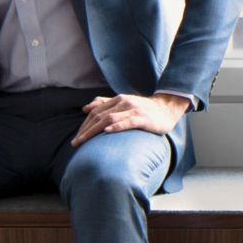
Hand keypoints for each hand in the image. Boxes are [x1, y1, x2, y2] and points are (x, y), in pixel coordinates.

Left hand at [72, 91, 191, 146]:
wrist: (167, 108)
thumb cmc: (145, 109)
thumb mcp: (124, 104)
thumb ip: (106, 104)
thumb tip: (86, 108)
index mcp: (118, 100)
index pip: (96, 112)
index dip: (84, 125)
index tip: (76, 138)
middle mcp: (124, 103)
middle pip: (99, 116)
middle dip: (85, 130)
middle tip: (75, 143)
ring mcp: (134, 110)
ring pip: (109, 119)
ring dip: (94, 130)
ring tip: (84, 141)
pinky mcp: (144, 118)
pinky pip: (128, 122)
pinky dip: (116, 126)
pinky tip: (107, 132)